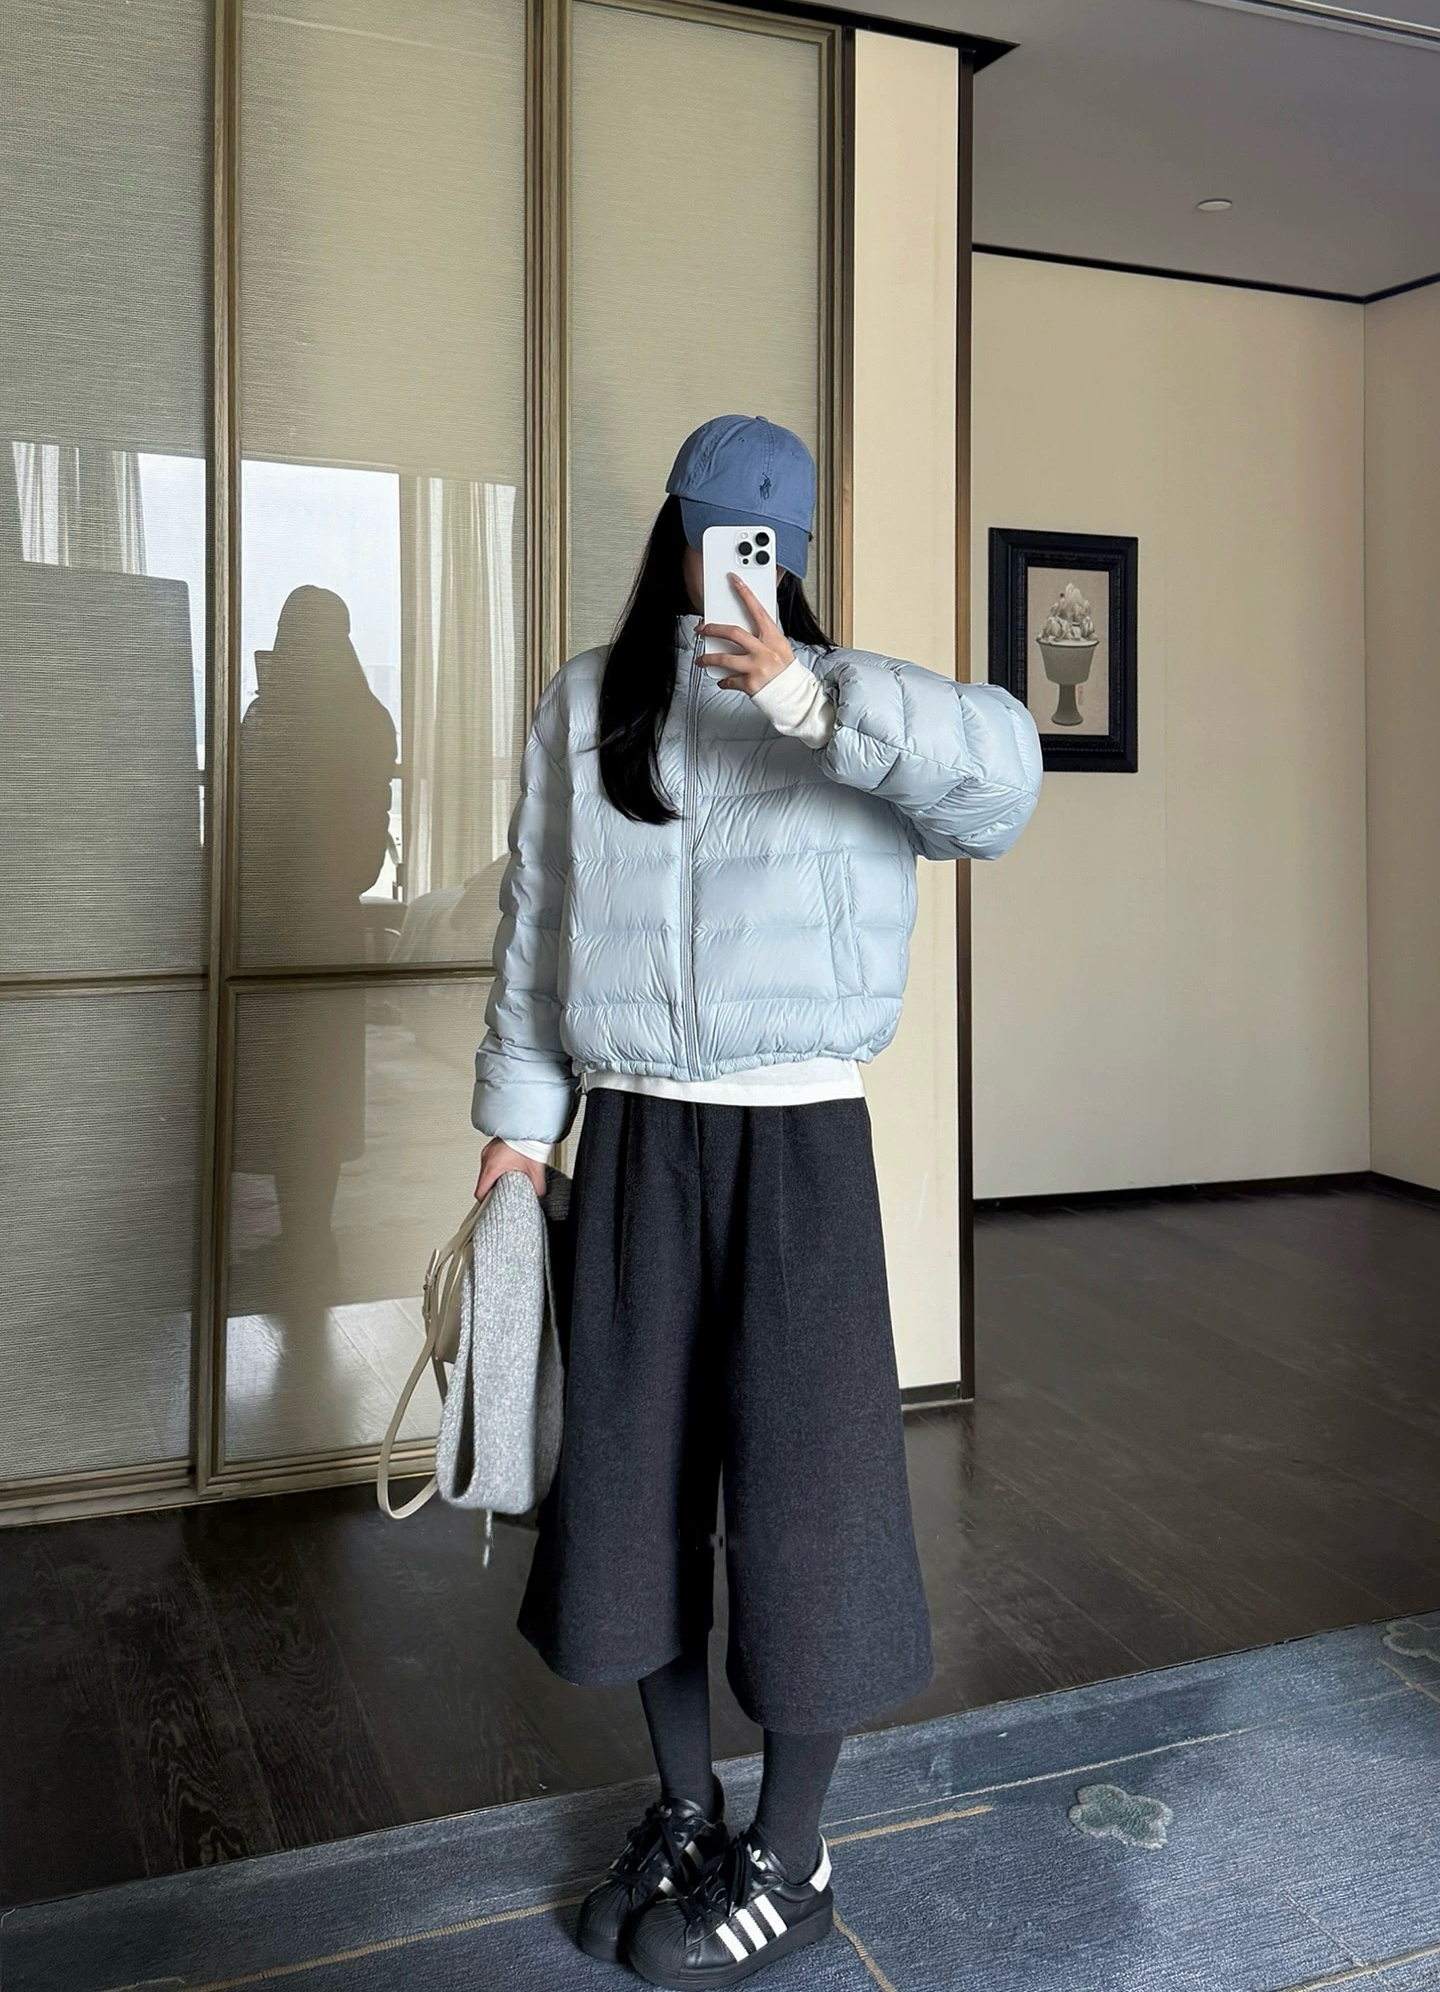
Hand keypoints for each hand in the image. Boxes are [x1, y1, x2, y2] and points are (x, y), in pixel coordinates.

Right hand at [475, 1137, 546, 1202]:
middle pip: (482, 1182)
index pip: (480, 1191)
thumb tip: (539, 1196)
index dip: (484, 1200)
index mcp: (492, 1167)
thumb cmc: (529, 1144)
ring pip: (485, 1170)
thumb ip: (537, 1187)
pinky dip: (496, 1166)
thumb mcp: (535, 1170)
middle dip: (491, 1189)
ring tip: (505, 1178)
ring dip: (494, 1176)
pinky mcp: (492, 1146)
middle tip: (502, 1192)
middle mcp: (487, 1158)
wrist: (530, 1127)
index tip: (489, 1204)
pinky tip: (507, 1166)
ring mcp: (488, 1151)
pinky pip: (489, 1161)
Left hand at [698, 574, 793, 693]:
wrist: (794, 697)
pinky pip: (730, 680)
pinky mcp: (750, 684)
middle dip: (713, 630)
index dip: (745, 594)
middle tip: (702, 630)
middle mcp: (764, 651)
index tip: (734, 581)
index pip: (757, 610)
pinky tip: (722, 680)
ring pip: (724, 659)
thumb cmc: (786, 672)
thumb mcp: (780, 648)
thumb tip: (745, 627)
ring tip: (701, 659)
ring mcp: (757, 668)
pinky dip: (723, 681)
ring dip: (708, 658)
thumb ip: (765, 637)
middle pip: (733, 633)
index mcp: (774, 638)